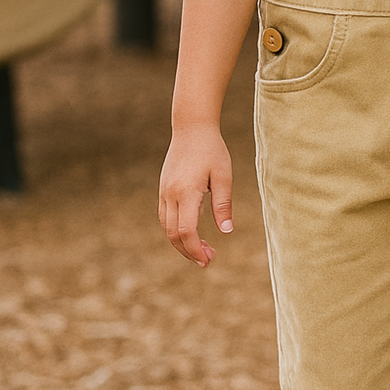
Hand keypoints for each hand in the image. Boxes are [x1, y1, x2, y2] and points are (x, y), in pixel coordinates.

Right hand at [159, 124, 232, 266]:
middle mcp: (171, 195)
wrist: (191, 128)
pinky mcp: (163, 189)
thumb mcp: (224, 177)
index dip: (196, 250)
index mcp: (186, 193)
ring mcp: (164, 192)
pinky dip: (176, 230)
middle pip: (174, 235)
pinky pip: (165, 217)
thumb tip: (226, 232)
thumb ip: (223, 205)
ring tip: (202, 249)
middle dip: (189, 251)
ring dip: (182, 243)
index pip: (186, 231)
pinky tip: (191, 233)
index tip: (208, 260)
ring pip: (167, 228)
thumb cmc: (212, 151)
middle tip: (208, 259)